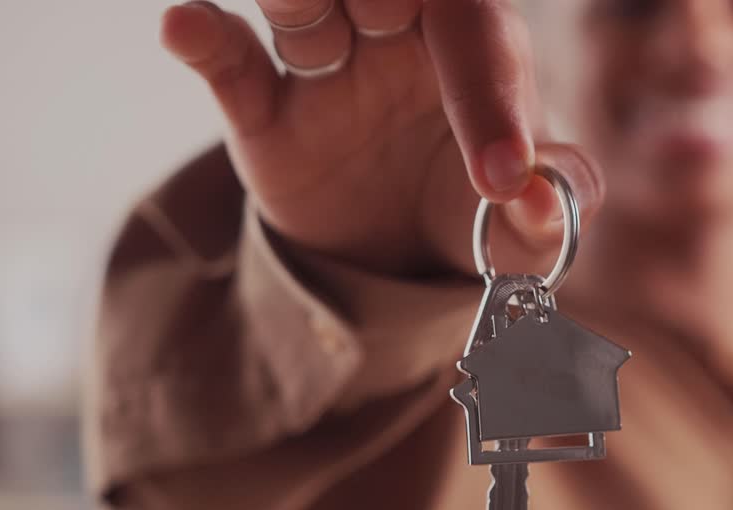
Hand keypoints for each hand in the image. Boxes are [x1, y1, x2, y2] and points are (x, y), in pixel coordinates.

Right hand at [160, 0, 603, 276]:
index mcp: (477, 54)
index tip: (498, 180)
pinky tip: (185, 25)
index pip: (479, 39)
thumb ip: (547, 217)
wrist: (396, 260)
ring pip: (301, 6)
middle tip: (381, 11)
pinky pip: (229, 61)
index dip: (488, 99)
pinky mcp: (262, 107)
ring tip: (296, 5)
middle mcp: (398, 37)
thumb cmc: (473, 220)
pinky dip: (204, 39)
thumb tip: (540, 206)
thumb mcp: (523, 236)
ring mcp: (325, 66)